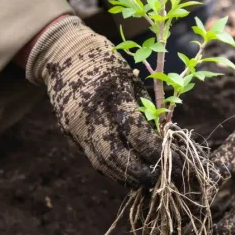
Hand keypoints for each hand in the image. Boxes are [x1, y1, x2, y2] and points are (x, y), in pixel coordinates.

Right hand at [25, 16, 163, 186]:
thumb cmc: (105, 62)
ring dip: (125, 176)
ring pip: (102, 163)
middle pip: (116, 157)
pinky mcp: (68, 132)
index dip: (155, 152)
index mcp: (111, 96)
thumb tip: (161, 142)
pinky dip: (111, 167)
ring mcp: (75, 127)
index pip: (136, 135)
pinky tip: (126, 172)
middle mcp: (90, 115)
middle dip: (140, 173)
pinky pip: (92, 156)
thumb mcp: (129, 80)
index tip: (171, 161)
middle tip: (159, 180)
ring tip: (144, 182)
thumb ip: (142, 111)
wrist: (63, 53)